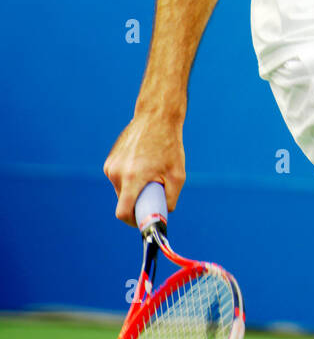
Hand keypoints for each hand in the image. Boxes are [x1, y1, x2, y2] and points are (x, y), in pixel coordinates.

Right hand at [103, 111, 185, 225]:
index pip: (123, 213)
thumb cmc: (170, 145)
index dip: (133, 221)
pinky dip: (130, 178)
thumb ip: (170, 199)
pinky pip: (120, 178)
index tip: (143, 220)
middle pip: (124, 201)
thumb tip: (163, 214)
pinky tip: (143, 163)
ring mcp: (111, 165)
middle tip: (154, 193)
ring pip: (122, 190)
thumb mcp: (178, 175)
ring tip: (151, 172)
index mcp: (132, 178)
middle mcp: (117, 172)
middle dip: (137, 202)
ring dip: (134, 189)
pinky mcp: (110, 160)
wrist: (156, 116)